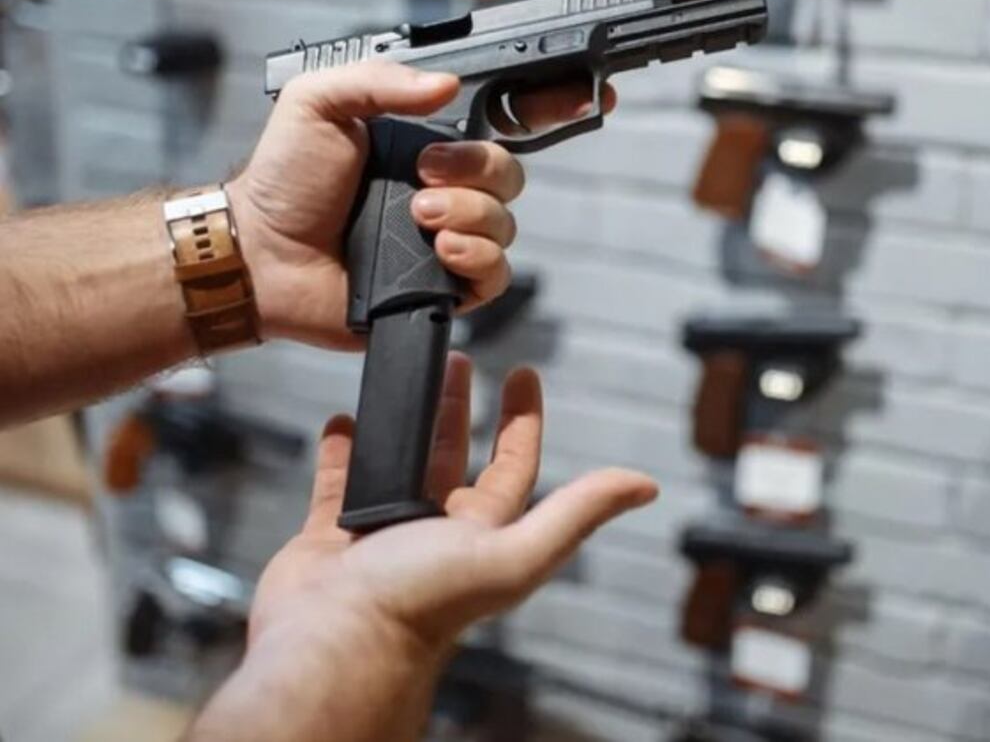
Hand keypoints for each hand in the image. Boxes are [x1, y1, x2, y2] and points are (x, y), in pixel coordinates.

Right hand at [190, 356, 655, 741]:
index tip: (523, 372)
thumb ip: (575, 514)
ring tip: (401, 378)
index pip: (513, 464)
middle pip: (453, 454)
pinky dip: (342, 450)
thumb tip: (645, 485)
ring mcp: (382, 532)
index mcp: (483, 534)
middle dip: (459, 406)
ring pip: (397, 462)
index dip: (521, 419)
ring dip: (403, 422)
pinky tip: (343, 421)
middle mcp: (435, 532)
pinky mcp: (331, 536)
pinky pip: (338, 482)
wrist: (333, 644)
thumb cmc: (420, 607)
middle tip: (457, 359)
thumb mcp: (511, 551)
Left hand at [226, 62, 615, 348]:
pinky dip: (476, 260)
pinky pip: (494, 274)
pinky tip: (440, 252)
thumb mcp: (319, 103)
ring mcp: (447, 238)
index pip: (501, 118)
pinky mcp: (444, 286)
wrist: (263, 254)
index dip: (549, 105)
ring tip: (418, 219)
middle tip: (425, 176)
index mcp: (425, 140)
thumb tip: (447, 84)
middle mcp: (445, 187)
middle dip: (480, 171)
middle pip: (511, 173)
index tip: (586, 93)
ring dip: (470, 216)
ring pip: (506, 224)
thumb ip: (381, 80)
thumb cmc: (285, 179)